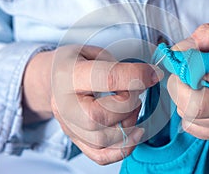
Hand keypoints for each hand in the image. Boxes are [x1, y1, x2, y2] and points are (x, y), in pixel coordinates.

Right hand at [23, 44, 163, 164]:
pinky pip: (100, 156)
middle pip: (99, 116)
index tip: (153, 74)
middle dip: (128, 104)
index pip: (106, 79)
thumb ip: (119, 65)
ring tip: (132, 107)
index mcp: (68, 75)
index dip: (136, 77)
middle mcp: (63, 104)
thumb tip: (150, 77)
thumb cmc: (78, 63)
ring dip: (128, 124)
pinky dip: (122, 149)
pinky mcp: (76, 139)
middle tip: (135, 92)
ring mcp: (68, 125)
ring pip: (102, 140)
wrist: (54, 78)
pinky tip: (135, 133)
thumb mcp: (95, 52)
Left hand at [167, 24, 208, 141]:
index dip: (185, 64)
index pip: (202, 71)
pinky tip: (201, 99)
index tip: (183, 58)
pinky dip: (187, 111)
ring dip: (182, 97)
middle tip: (184, 75)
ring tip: (197, 86)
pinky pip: (190, 125)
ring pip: (186, 114)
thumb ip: (206, 37)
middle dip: (178, 86)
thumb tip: (178, 52)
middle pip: (192, 104)